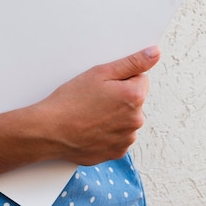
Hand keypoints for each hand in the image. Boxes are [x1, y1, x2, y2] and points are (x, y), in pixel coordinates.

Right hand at [37, 46, 159, 165]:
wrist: (50, 131)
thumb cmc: (71, 100)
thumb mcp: (100, 73)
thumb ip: (132, 62)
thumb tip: (155, 53)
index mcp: (135, 97)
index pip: (140, 79)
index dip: (121, 79)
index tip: (104, 85)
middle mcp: (136, 120)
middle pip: (135, 101)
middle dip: (119, 98)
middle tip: (94, 99)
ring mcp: (127, 139)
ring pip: (126, 120)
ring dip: (114, 116)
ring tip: (90, 114)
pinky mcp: (116, 152)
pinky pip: (118, 137)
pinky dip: (108, 133)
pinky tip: (91, 128)